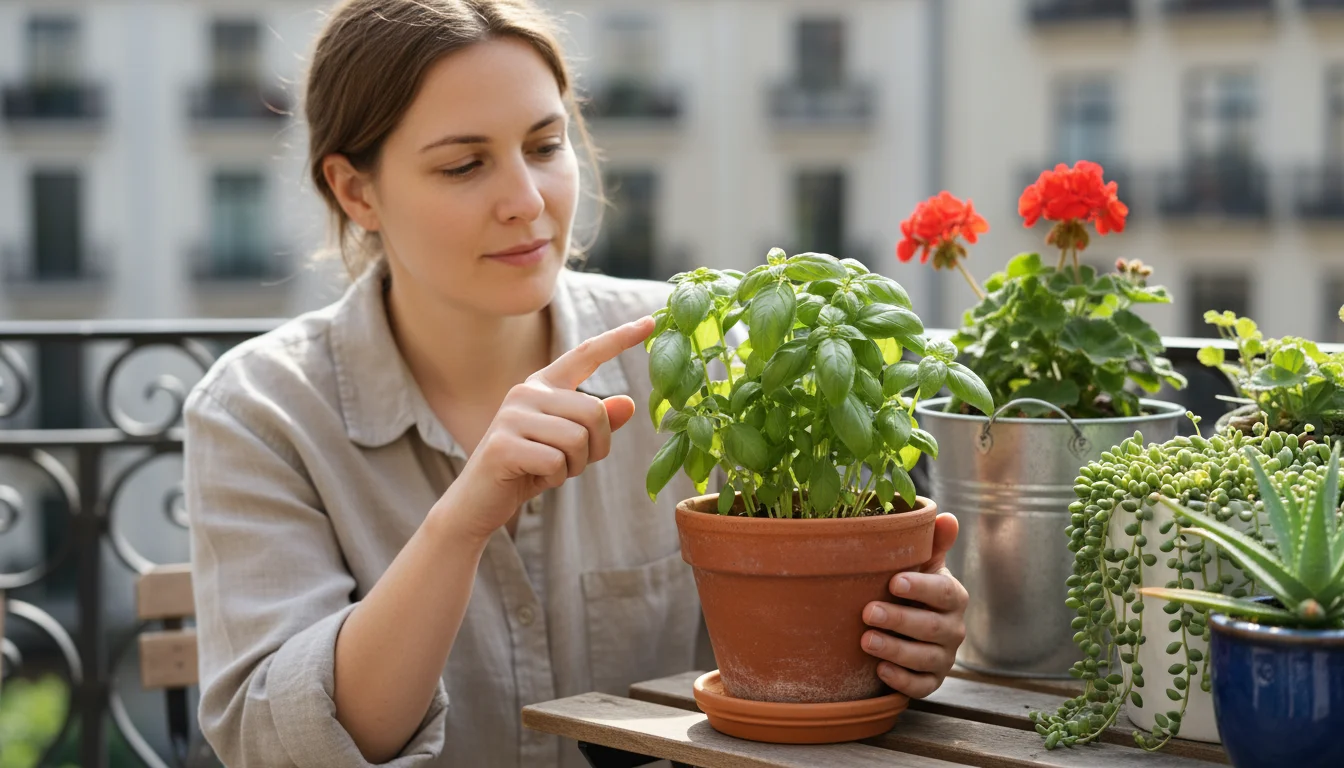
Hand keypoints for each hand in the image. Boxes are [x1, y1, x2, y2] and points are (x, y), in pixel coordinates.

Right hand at [436, 316, 654, 542]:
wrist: (478, 502)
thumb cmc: (527, 469)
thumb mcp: (569, 446)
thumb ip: (597, 425)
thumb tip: (629, 403)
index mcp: (543, 386)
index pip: (586, 354)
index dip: (619, 339)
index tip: (651, 322)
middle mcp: (526, 392)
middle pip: (595, 412)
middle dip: (596, 448)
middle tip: (571, 464)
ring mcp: (512, 417)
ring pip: (578, 439)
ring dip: (573, 466)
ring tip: (548, 470)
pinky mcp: (503, 445)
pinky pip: (556, 462)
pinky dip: (554, 479)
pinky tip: (533, 478)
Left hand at [860, 513, 967, 698]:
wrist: (908, 628)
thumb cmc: (911, 590)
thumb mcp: (922, 566)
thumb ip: (933, 543)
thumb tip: (946, 517)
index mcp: (953, 597)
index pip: (945, 592)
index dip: (921, 588)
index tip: (893, 582)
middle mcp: (954, 628)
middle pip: (932, 627)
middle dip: (899, 620)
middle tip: (868, 612)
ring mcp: (944, 657)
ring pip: (925, 658)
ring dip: (895, 650)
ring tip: (865, 640)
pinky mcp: (932, 681)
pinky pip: (922, 686)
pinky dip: (901, 680)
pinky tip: (879, 670)